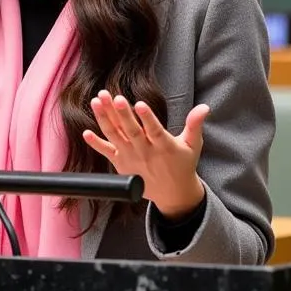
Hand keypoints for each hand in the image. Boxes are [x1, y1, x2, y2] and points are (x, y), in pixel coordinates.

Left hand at [82, 90, 208, 219]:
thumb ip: (195, 125)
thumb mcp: (192, 145)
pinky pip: (106, 152)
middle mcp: (145, 152)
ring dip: (104, 119)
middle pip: (131, 130)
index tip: (139, 103)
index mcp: (164, 146)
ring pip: (115, 136)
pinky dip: (96, 143)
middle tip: (112, 96)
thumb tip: (205, 107)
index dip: (147, 117)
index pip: (154, 130)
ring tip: (97, 101)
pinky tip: (86, 132)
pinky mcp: (121, 163)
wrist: (172, 194)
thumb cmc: (183, 165)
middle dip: (121, 113)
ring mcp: (130, 158)